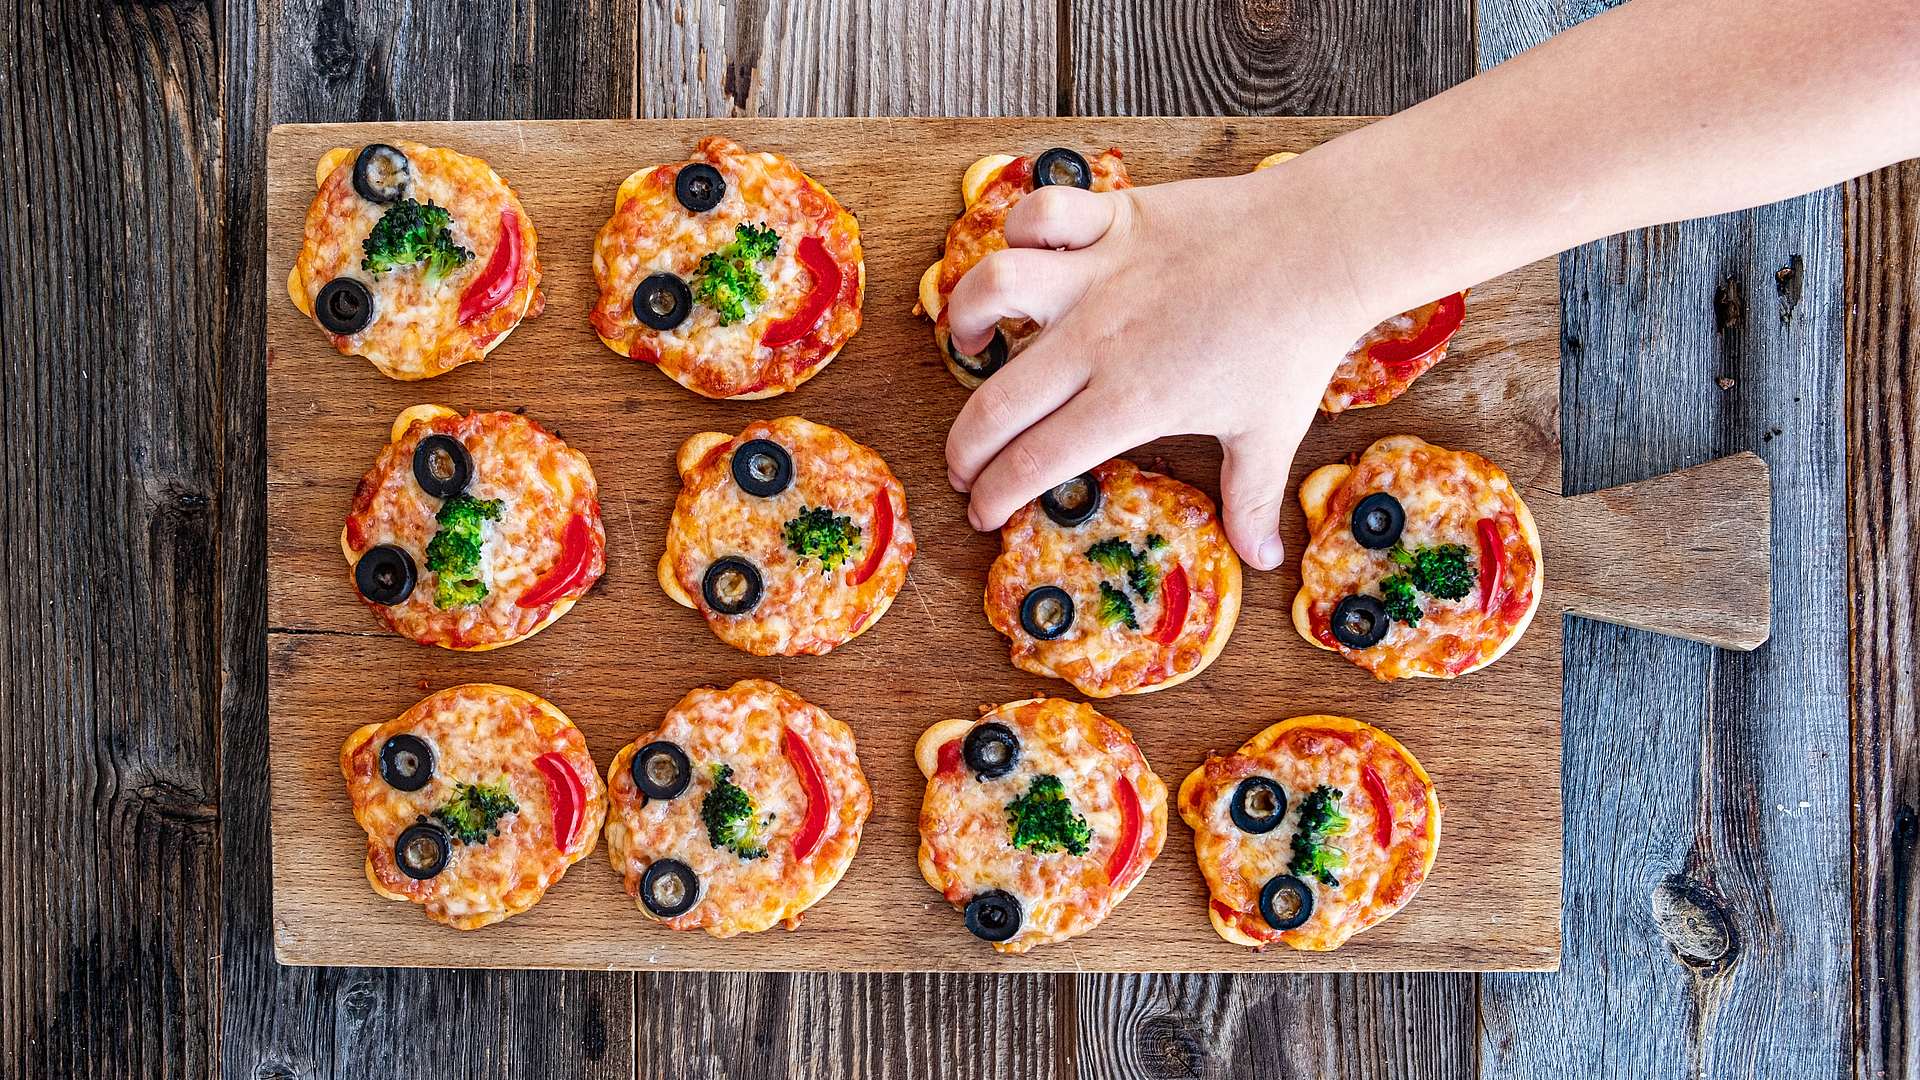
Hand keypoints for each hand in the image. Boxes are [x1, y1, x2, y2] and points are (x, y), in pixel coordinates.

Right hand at [943, 168, 1378, 570]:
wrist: (1323, 249)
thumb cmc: (1294, 342)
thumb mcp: (1270, 432)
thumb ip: (1250, 499)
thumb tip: (1260, 559)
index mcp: (1130, 401)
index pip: (1033, 462)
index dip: (995, 495)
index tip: (981, 510)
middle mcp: (1099, 339)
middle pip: (996, 402)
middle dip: (964, 445)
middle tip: (963, 462)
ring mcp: (1100, 274)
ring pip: (993, 288)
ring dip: (966, 317)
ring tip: (972, 342)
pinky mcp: (1114, 218)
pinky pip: (1040, 213)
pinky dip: (1021, 228)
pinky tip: (1029, 256)